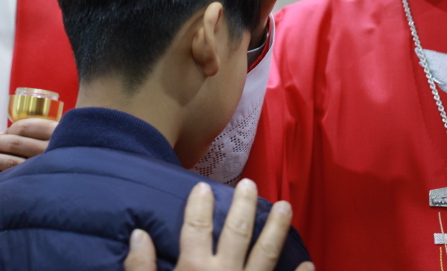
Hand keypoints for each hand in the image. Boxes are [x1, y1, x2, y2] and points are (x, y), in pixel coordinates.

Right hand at [124, 179, 312, 270]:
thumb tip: (139, 234)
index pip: (196, 228)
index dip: (199, 205)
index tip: (203, 186)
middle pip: (237, 232)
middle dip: (244, 206)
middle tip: (250, 184)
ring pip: (266, 254)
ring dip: (277, 229)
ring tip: (286, 206)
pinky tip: (308, 264)